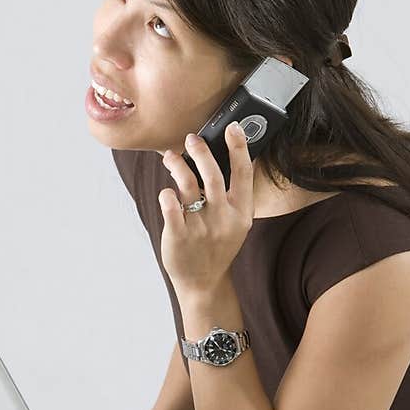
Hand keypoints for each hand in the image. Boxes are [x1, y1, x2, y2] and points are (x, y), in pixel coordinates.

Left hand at [158, 123, 253, 296]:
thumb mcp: (235, 222)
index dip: (240, 148)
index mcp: (242, 212)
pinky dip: (166, 195)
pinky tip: (166, 192)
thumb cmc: (217, 245)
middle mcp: (224, 218)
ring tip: (170, 157)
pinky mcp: (180, 236)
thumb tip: (219, 157)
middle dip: (201, 152)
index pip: (244, 173)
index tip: (234, 127)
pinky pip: (170, 207)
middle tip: (192, 138)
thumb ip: (231, 194)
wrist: (204, 282)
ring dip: (178, 165)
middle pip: (213, 175)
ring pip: (188, 186)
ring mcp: (201, 228)